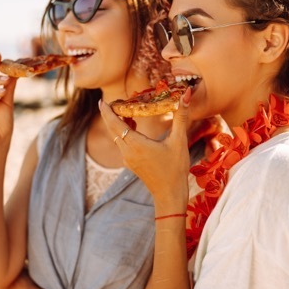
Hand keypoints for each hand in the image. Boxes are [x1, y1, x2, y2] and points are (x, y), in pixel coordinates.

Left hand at [99, 88, 191, 209]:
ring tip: (124, 111)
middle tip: (112, 102)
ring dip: (117, 124)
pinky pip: (121, 144)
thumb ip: (181, 116)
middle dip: (110, 115)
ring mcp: (127, 158)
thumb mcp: (179, 141)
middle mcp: (127, 151)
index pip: (115, 124)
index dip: (107, 112)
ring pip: (116, 137)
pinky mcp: (130, 163)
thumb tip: (186, 94)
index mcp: (136, 144)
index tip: (102, 101)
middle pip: (112, 129)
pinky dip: (123, 133)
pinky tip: (133, 126)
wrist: (170, 194)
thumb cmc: (176, 168)